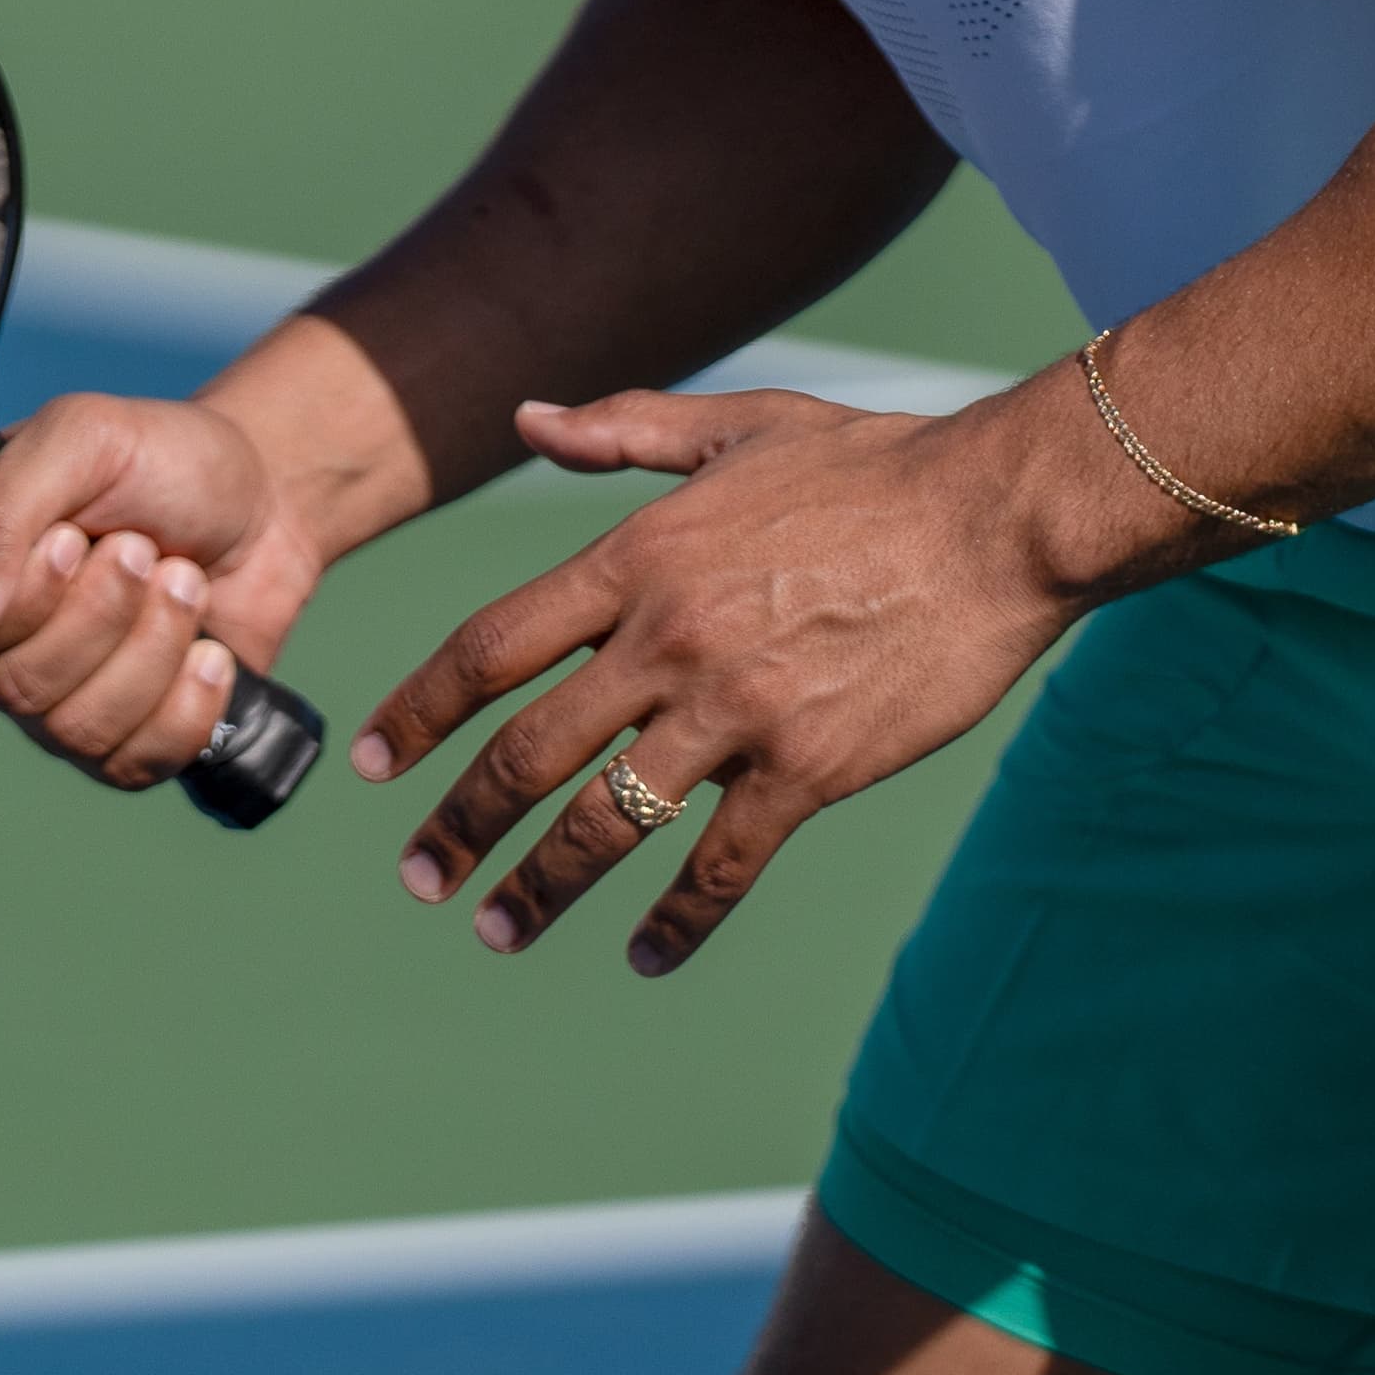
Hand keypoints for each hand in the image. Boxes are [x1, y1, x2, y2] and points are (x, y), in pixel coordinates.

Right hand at [0, 391, 319, 791]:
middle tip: (145, 547)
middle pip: (16, 686)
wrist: (263, 499)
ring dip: (152, 646)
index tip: (73, 540)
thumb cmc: (163, 460)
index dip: (22, 600)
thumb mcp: (79, 441)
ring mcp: (59, 699)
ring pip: (76, 729)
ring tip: (186, 579)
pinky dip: (186, 704)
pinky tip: (211, 653)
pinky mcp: (125, 737)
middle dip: (104, 610)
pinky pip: (133, 763)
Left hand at [355, 384, 1083, 974]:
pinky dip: (676, 921)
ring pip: (609, 822)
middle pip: (528, 751)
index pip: (493, 647)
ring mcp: (738, 711)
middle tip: (419, 880)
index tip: (375, 764)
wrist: (999, 518)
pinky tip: (645, 955)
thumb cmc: (874, 465)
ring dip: (542, 886)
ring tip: (498, 930)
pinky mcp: (811, 768)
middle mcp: (670, 638)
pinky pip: (721, 864)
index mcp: (639, 556)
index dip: (421, 711)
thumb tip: (527, 419)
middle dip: (461, 825)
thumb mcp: (738, 429)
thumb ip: (623, 434)